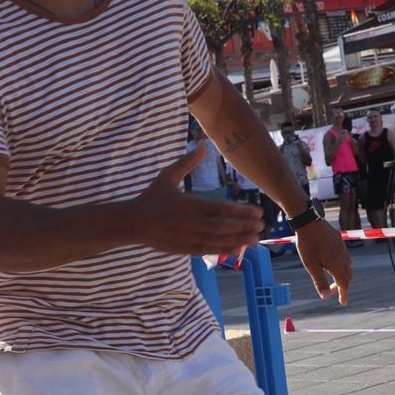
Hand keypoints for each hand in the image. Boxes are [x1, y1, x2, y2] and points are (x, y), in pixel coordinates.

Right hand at [122, 144, 266, 257]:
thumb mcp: (167, 176)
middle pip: (223, 226)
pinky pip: (207, 250)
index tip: (257, 211)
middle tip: (262, 225)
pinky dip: (223, 250)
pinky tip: (237, 249)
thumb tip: (203, 144)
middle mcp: (189, 222)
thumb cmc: (151, 197)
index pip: (220, 208)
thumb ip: (187, 162)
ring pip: (217, 240)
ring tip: (255, 239)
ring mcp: (187, 237)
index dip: (240, 211)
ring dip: (239, 240)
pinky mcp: (183, 248)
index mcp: (188, 204)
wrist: (131, 223)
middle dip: (244, 226)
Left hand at [292, 213, 352, 306]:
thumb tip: (325, 297)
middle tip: (330, 291)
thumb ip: (320, 281)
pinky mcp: (339, 240)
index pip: (344, 284)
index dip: (343, 294)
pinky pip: (345, 255)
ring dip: (342, 274)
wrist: (309, 221)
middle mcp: (342, 256)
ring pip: (348, 265)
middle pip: (348, 276)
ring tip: (331, 277)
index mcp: (336, 264)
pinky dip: (341, 264)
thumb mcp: (311, 265)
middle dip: (342, 286)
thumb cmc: (307, 244)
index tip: (343, 303)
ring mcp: (342, 247)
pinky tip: (331, 261)